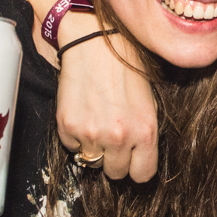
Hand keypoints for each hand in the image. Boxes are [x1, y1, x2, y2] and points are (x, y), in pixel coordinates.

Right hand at [55, 23, 157, 181]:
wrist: (94, 41)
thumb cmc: (126, 66)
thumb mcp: (149, 101)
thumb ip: (144, 133)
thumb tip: (138, 156)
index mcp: (145, 132)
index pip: (142, 175)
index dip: (137, 166)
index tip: (132, 158)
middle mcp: (119, 138)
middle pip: (115, 173)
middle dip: (115, 159)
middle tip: (112, 137)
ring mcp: (91, 134)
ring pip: (92, 162)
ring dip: (94, 147)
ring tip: (97, 122)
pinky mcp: (67, 127)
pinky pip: (72, 147)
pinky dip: (75, 136)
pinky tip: (83, 113)